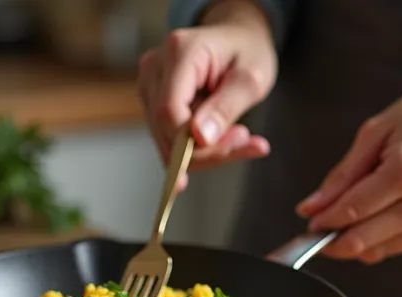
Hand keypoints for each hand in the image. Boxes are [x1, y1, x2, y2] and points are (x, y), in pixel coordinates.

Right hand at [137, 0, 276, 190]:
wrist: (238, 39)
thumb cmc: (247, 50)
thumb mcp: (251, 77)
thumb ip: (226, 107)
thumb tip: (200, 139)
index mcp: (179, 52)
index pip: (170, 111)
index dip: (196, 141)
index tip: (235, 142)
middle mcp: (155, 67)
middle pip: (166, 131)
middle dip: (207, 151)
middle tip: (247, 143)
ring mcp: (150, 85)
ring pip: (167, 143)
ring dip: (206, 153)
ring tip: (240, 138)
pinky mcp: (153, 102)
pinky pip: (171, 141)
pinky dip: (201, 149)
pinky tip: (226, 138)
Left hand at [296, 72, 401, 263]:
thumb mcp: (378, 130)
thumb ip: (343, 175)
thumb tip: (310, 208)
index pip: (351, 210)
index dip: (322, 222)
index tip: (307, 223)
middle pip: (363, 240)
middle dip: (332, 240)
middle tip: (315, 229)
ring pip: (378, 251)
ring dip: (354, 241)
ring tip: (349, 215)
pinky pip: (398, 248)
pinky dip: (379, 238)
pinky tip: (379, 214)